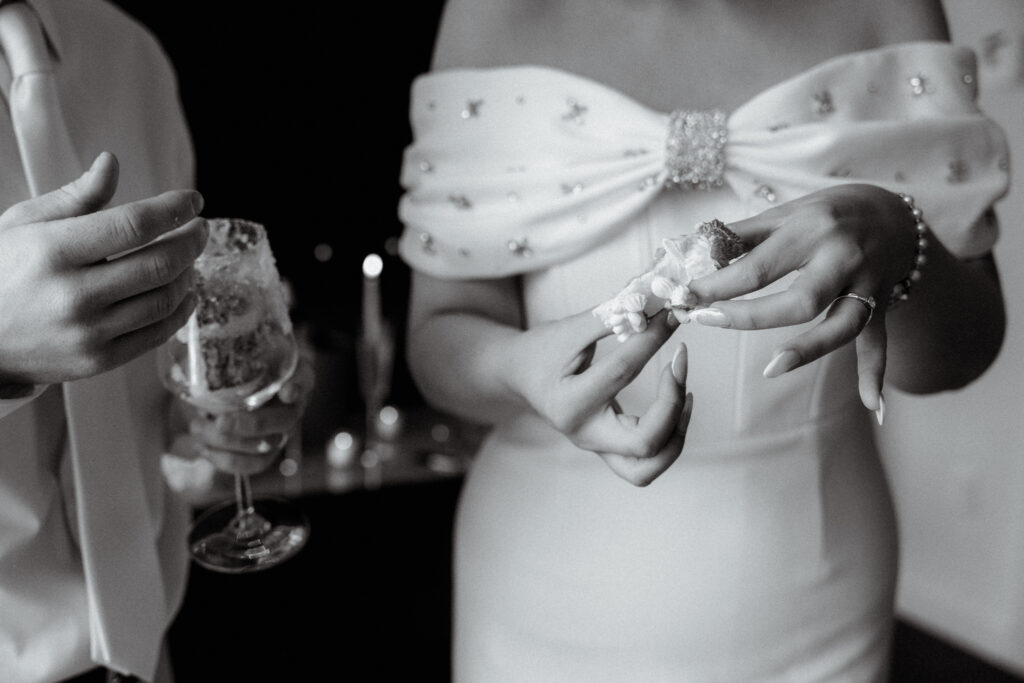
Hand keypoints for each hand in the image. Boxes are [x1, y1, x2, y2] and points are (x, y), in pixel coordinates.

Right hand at [0, 152, 205, 385]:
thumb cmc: (0, 272)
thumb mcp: (24, 224)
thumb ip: (75, 197)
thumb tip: (111, 164)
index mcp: (53, 250)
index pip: (134, 224)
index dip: (173, 209)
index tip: (193, 201)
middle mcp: (73, 294)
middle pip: (159, 264)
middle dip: (191, 241)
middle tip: (199, 228)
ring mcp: (87, 332)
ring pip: (164, 300)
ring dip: (188, 274)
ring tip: (188, 258)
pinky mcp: (97, 361)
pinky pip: (156, 335)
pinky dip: (180, 311)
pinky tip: (184, 293)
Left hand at [179, 356, 314, 474]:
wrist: (221, 389)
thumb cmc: (230, 367)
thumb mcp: (229, 355)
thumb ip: (226, 356)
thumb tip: (201, 364)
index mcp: (292, 375)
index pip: (305, 378)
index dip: (299, 387)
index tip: (286, 393)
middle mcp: (292, 405)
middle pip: (285, 421)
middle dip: (252, 424)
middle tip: (220, 421)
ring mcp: (281, 432)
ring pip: (266, 447)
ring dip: (228, 442)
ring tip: (197, 427)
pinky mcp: (265, 452)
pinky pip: (253, 465)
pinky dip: (224, 460)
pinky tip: (202, 447)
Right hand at [506, 309, 692, 486]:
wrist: (519, 374)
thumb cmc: (542, 350)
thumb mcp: (569, 329)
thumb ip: (612, 317)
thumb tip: (657, 304)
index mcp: (570, 403)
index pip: (624, 372)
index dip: (653, 339)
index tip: (672, 315)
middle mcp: (584, 434)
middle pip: (645, 442)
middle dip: (671, 403)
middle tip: (677, 364)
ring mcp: (596, 447)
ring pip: (650, 465)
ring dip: (677, 431)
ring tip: (685, 392)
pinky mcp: (608, 448)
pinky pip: (647, 461)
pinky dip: (670, 438)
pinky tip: (676, 405)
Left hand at [687, 184, 919, 411]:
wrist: (895, 214)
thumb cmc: (827, 214)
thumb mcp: (784, 214)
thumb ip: (740, 236)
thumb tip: (690, 252)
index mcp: (811, 229)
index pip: (757, 266)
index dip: (717, 286)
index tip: (685, 298)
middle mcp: (842, 257)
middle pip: (799, 300)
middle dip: (749, 316)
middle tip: (707, 321)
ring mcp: (868, 285)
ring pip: (841, 324)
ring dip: (808, 350)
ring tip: (771, 369)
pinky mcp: (883, 306)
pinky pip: (879, 343)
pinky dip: (876, 374)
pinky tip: (870, 404)